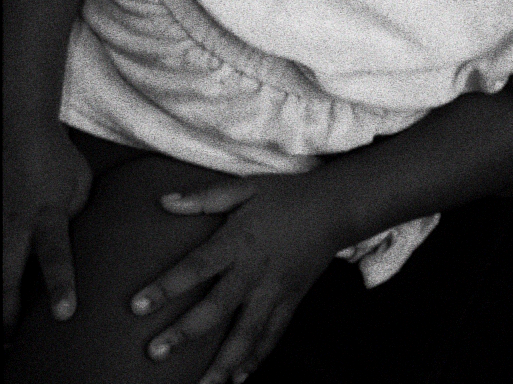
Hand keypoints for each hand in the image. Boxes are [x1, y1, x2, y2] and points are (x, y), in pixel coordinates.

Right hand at [3, 125, 90, 334]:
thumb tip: (80, 247)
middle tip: (9, 344)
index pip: (55, 256)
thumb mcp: (80, 187)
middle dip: (7, 313)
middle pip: (6, 277)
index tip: (64, 314)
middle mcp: (13, 225)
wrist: (18, 130)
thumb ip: (77, 219)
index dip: (60, 286)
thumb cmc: (57, 160)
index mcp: (47, 216)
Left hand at [130, 174, 341, 383]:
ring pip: (248, 333)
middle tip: (156, 353)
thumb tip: (164, 203)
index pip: (196, 266)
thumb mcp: (246, 187)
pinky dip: (258, 358)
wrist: (336, 208)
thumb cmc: (287, 195)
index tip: (137, 305)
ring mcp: (276, 290)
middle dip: (186, 333)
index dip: (167, 286)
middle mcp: (255, 271)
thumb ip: (206, 198)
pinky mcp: (292, 300)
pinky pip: (274, 335)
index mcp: (239, 242)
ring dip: (224, 362)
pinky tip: (238, 378)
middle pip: (218, 308)